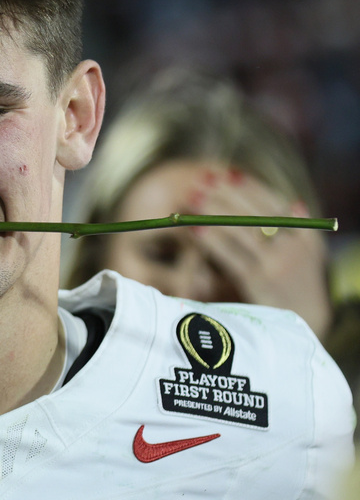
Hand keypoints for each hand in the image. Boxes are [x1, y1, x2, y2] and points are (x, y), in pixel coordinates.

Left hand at [189, 168, 330, 339]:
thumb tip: (292, 200)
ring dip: (214, 211)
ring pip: (242, 231)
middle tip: (202, 180)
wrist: (305, 326)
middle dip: (226, 194)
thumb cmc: (296, 286)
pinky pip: (232, 256)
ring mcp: (278, 265)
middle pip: (256, 212)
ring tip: (192, 199)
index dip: (250, 187)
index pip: (275, 203)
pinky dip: (211, 241)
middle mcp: (295, 248)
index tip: (227, 173)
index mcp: (307, 237)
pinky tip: (194, 230)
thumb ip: (294, 230)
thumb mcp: (304, 256)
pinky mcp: (260, 284)